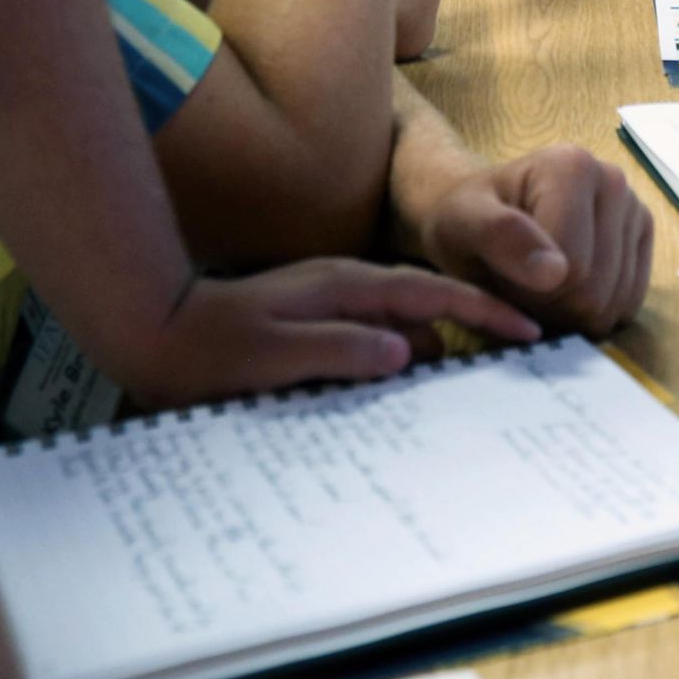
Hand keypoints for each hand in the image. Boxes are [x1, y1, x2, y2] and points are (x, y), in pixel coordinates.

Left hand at [129, 258, 539, 404]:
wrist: (150, 332)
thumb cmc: (207, 351)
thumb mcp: (273, 356)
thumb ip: (341, 351)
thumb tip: (408, 352)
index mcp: (341, 286)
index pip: (428, 290)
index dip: (481, 306)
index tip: (527, 327)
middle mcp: (341, 287)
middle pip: (422, 306)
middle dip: (466, 329)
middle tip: (508, 364)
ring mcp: (326, 304)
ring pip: (396, 326)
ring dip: (426, 351)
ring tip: (460, 392)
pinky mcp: (312, 325)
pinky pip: (370, 341)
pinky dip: (392, 361)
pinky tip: (397, 393)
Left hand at [413, 144, 652, 334]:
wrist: (481, 213)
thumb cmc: (466, 217)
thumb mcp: (463, 223)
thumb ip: (500, 238)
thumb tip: (555, 273)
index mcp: (573, 167)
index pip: (573, 270)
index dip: (532, 290)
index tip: (504, 272)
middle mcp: (613, 180)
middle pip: (597, 290)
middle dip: (552, 303)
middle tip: (520, 281)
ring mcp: (634, 209)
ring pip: (615, 302)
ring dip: (571, 310)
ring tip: (540, 282)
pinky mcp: (642, 238)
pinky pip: (629, 303)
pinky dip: (595, 310)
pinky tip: (567, 287)